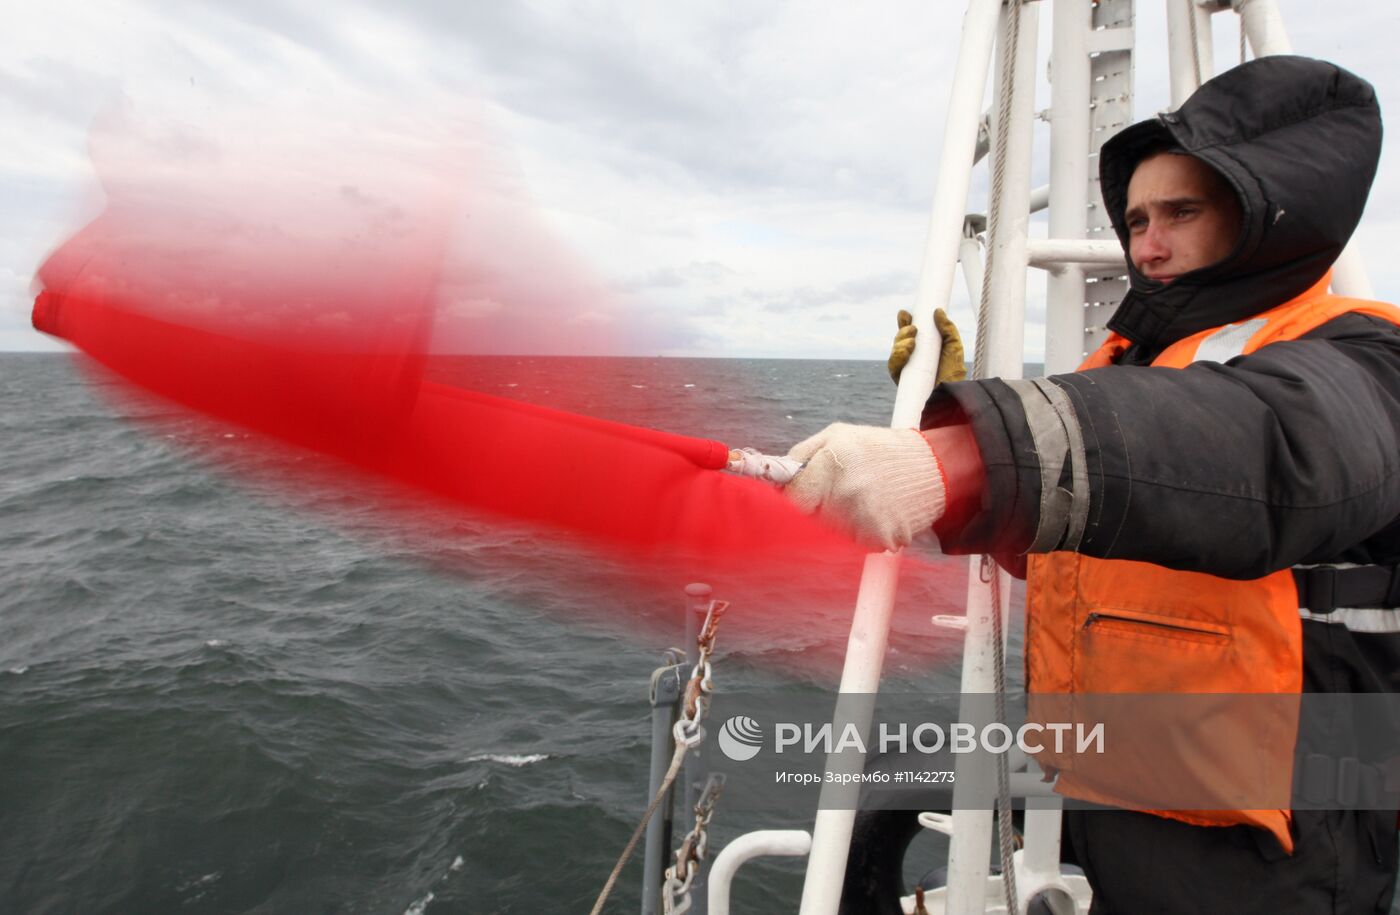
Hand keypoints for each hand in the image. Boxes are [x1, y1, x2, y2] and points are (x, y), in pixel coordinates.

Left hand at [784, 423, 946, 550]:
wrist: (934, 467)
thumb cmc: (880, 449)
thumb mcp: (837, 435)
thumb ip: (802, 455)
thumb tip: (777, 480)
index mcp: (832, 463)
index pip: (792, 498)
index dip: (793, 498)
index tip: (800, 496)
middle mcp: (847, 493)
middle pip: (810, 519)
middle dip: (818, 508)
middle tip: (840, 491)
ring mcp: (865, 519)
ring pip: (831, 534)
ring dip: (840, 522)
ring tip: (863, 498)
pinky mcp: (882, 539)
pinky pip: (856, 543)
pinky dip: (862, 532)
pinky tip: (877, 512)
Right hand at [887, 308, 967, 385]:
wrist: (950, 394)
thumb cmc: (953, 373)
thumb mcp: (954, 346)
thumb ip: (948, 329)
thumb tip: (938, 311)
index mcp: (923, 348)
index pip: (910, 333)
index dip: (905, 322)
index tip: (906, 314)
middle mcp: (912, 357)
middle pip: (900, 339)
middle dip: (902, 330)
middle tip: (913, 328)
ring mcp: (905, 368)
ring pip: (895, 350)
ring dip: (900, 341)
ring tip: (912, 341)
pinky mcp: (900, 379)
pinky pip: (892, 365)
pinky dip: (897, 355)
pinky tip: (906, 350)